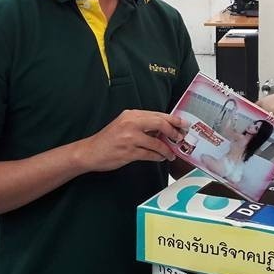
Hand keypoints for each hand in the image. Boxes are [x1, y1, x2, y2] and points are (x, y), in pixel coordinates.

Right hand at [74, 110, 188, 171]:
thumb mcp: (124, 124)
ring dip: (167, 149)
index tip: (183, 124)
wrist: (90, 152)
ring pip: (157, 142)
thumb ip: (142, 124)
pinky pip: (150, 154)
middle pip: (160, 123)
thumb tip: (164, 128)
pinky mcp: (128, 153)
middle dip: (174, 132)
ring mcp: (130, 138)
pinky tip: (161, 158)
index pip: (157, 114)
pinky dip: (158, 157)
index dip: (173, 119)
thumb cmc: (109, 139)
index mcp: (131, 114)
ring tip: (171, 153)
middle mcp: (131, 123)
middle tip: (180, 138)